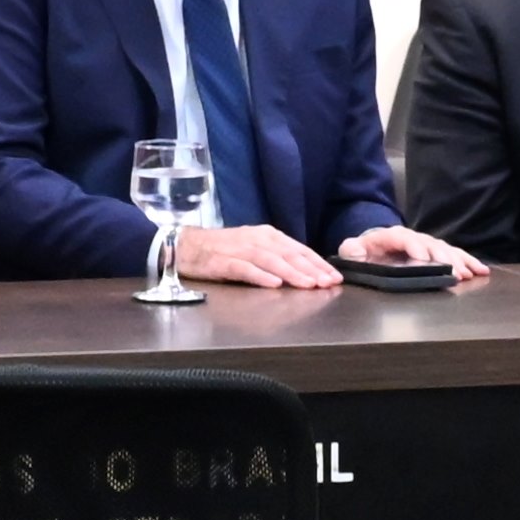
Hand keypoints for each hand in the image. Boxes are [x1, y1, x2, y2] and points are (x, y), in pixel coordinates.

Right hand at [165, 222, 342, 291]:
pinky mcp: (222, 262)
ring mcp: (239, 249)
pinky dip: (260, 276)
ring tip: (308, 284)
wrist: (185, 247)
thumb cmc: (221, 251)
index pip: (298, 249)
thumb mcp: (253, 248)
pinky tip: (274, 284)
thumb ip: (276, 257)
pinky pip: (244, 269)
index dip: (318, 263)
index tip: (335, 276)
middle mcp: (256, 239)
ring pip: (271, 260)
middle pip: (288, 254)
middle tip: (329, 283)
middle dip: (311, 269)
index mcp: (266, 235)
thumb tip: (305, 271)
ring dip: (292, 273)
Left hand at [341, 224, 492, 285]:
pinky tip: (481, 270)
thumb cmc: (363, 252)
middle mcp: (411, 238)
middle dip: (442, 257)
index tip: (424, 259)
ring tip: (469, 273)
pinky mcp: (435, 253)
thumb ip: (352, 250)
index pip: (403, 237)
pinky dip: (468, 262)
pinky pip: (454, 255)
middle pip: (429, 244)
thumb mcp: (352, 250)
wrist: (373, 247)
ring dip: (458, 261)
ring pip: (445, 249)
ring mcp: (425, 244)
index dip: (413, 247)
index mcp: (389, 236)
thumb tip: (356, 251)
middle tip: (453, 271)